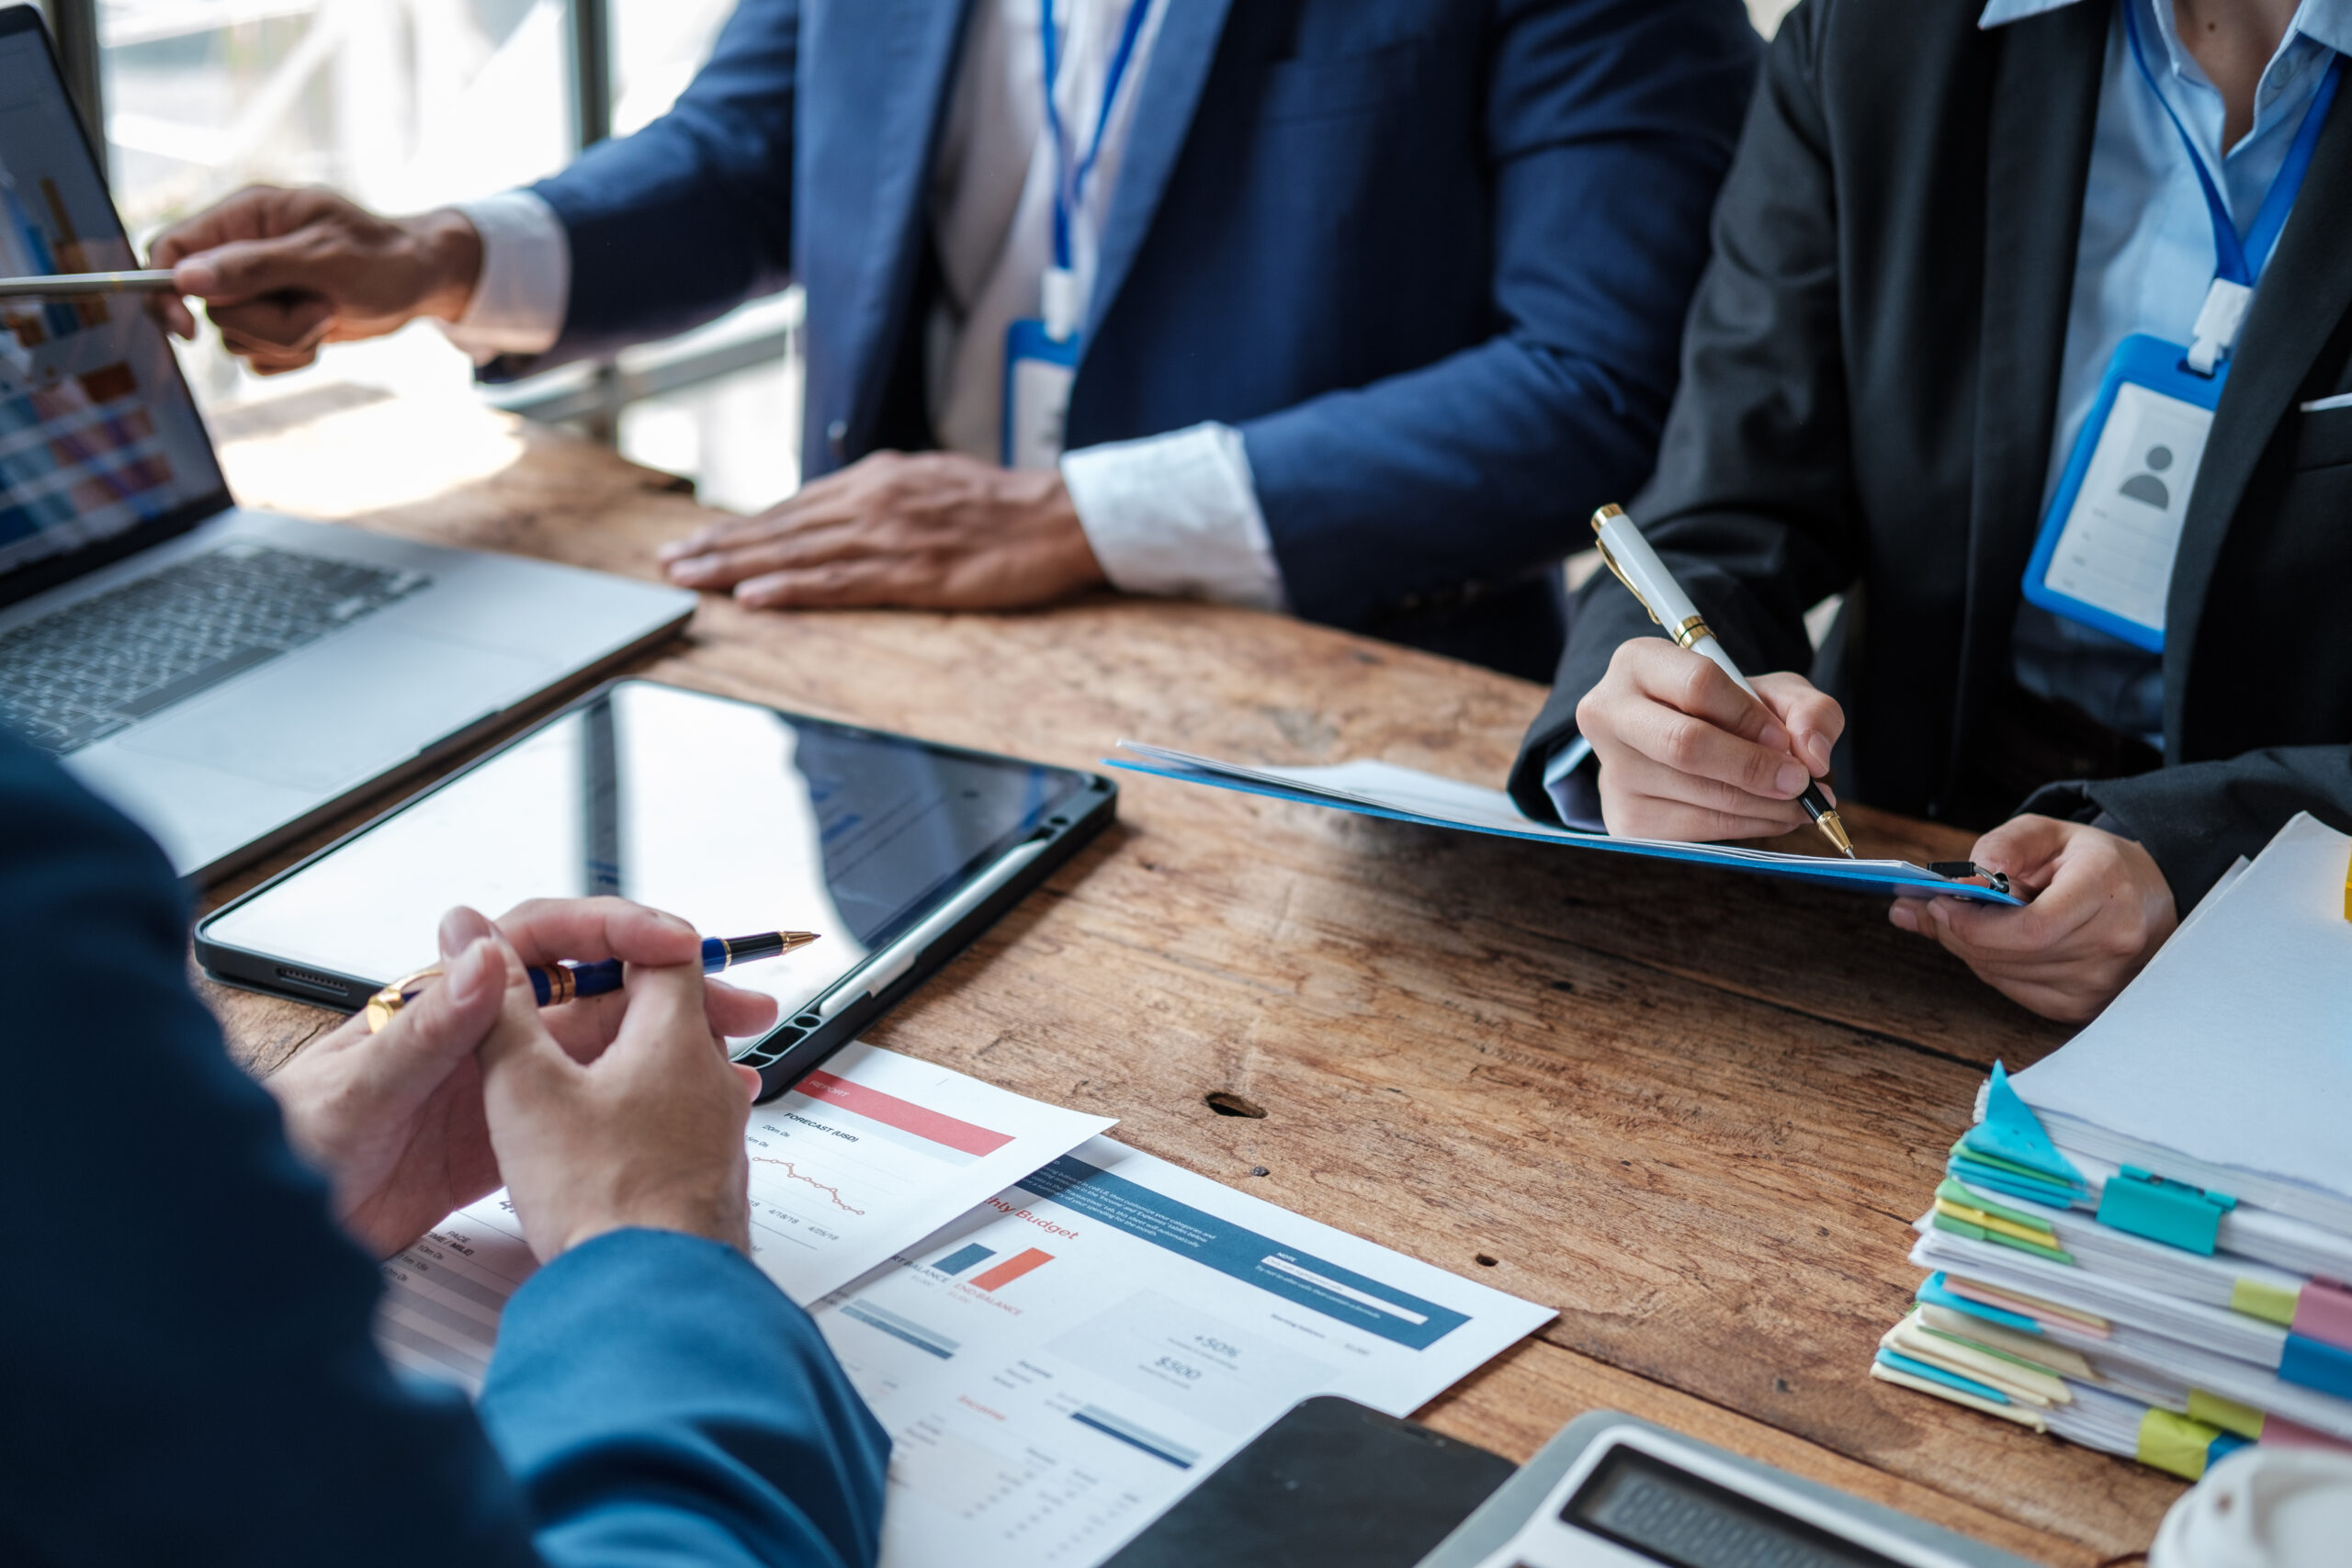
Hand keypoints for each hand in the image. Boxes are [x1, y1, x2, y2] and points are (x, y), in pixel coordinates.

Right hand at [148, 186, 481, 373]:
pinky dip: (294, 356)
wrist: (422, 283)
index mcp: (244, 217)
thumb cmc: (381, 257)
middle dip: (267, 321)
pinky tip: (325, 330)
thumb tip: (184, 278)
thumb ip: (253, 267)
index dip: (164, 289)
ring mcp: (258, 291)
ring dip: (287, 339)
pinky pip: (260, 358)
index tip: (186, 327)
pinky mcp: (275, 323)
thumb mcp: (322, 258)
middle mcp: (242, 253)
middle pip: (211, 308)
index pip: (170, 248)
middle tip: (318, 305)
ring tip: (327, 311)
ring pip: (236, 338)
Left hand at [265, 901, 778, 1257]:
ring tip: (735, 1055)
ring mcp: (502, 1082)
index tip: (675, 942)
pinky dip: (646, 1102)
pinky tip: (689, 1111)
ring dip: (672, 1042)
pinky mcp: (509, 1136)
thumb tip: (483, 956)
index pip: (546, 938)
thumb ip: (425, 1028)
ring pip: (607, 1046)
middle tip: (738, 1000)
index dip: (616, 930)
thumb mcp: (360, 1089)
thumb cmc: (293, 1145)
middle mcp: (485, 1030)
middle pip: (596, 989)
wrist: (270, 1231)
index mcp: (448, 997)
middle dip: (673, 985)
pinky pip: (593, 1105)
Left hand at [658, 450, 1106, 609]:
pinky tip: (755, 597)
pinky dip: (793, 589)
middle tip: (668, 563)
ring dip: (738, 567)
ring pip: (798, 554)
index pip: (794, 508)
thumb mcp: (932, 482)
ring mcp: (891, 537)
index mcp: (878, 480)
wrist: (1061, 516)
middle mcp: (874, 502)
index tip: (698, 541)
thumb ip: (883, 496)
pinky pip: (841, 584)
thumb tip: (840, 510)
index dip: (741, 527)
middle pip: (782, 528)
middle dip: (720, 546)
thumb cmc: (1003, 507)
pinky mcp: (914, 573)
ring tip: (691, 578)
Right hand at [1575, 638, 1845, 839]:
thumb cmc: (1727, 711)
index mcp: (1638, 663)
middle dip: (1754, 768)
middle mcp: (1609, 714)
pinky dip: (1748, 826)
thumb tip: (1812, 756)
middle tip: (1801, 782)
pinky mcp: (1624, 820)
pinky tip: (1773, 815)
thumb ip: (1809, 709)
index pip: (1698, 685)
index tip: (1786, 741)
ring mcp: (1612, 772)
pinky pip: (1697, 830)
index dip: (1750, 717)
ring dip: (1764, 805)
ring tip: (1801, 802)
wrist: (1680, 743)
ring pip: (1698, 794)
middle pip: (1686, 745)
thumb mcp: (1772, 692)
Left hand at [1888, 815, 2177, 1021]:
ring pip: (2006, 976)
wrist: (2150, 898)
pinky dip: (1994, 968)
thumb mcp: (2048, 834)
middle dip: (1960, 934)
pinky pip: (2017, 992)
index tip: (1940, 904)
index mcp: (2105, 891)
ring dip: (1973, 950)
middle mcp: (2112, 942)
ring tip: (1971, 921)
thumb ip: (2001, 847)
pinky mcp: (2086, 1006)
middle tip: (1938, 910)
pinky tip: (1999, 944)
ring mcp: (2102, 982)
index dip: (1974, 924)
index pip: (2031, 928)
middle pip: (2012, 955)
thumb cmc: (2096, 863)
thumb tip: (1952, 883)